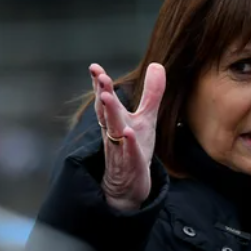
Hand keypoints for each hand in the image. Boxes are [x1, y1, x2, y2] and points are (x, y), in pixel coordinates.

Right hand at [90, 62, 165, 210]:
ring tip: (107, 97)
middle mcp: (114, 133)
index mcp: (116, 120)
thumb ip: (151, 93)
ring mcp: (121, 150)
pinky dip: (128, 144)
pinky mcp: (131, 166)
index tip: (95, 67)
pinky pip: (129, 154)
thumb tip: (156, 64)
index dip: (100, 84)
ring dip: (110, 114)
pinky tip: (128, 134)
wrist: (128, 186)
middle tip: (101, 77)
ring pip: (113, 130)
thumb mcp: (146, 118)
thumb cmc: (134, 147)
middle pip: (106, 112)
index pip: (105, 100)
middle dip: (103, 94)